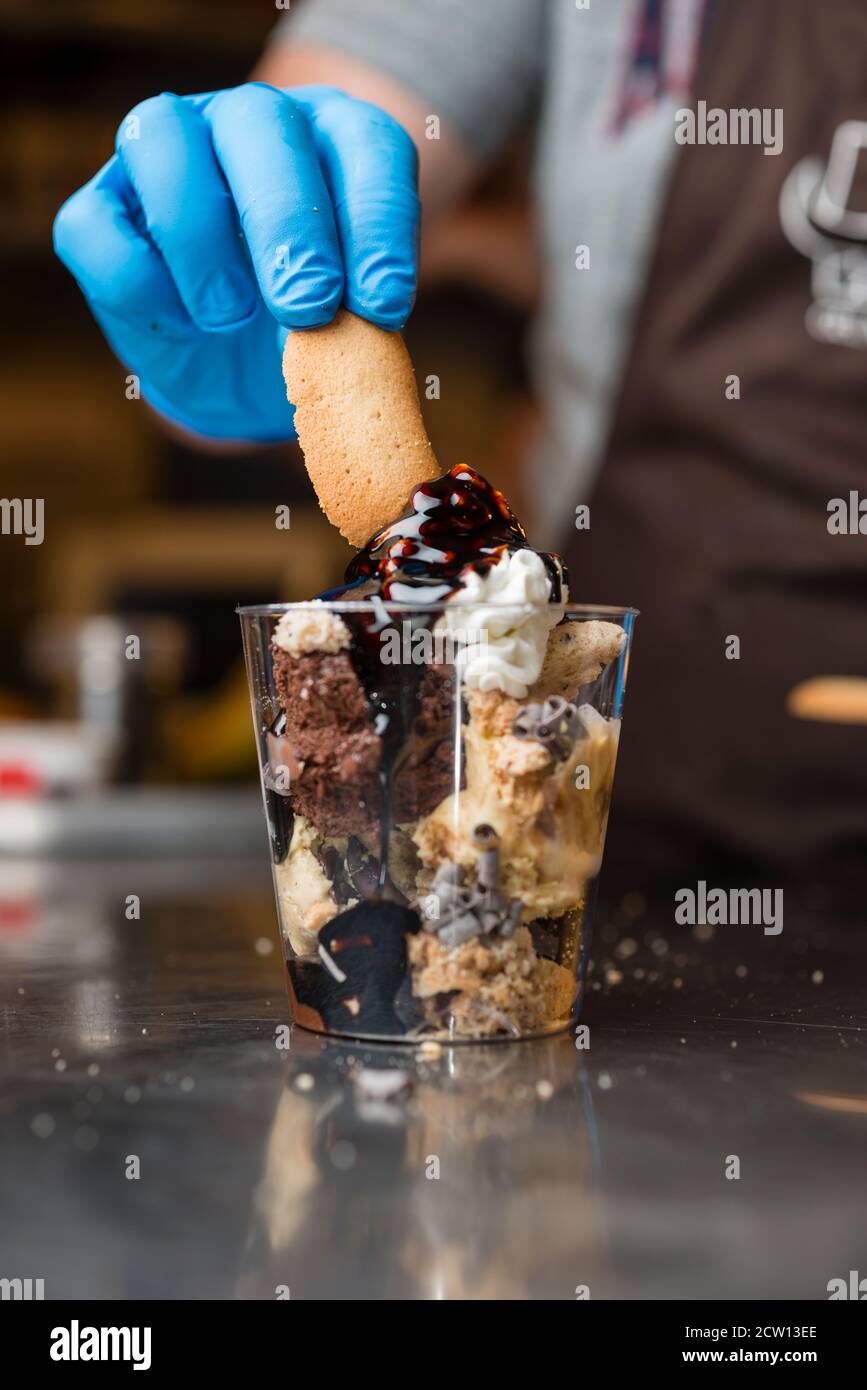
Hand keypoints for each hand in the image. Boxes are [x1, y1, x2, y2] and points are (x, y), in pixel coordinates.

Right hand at [53, 84, 419, 442]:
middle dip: (288, 221)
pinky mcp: (101, 211)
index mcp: (329, 140)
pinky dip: (140, 279)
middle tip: (307, 309)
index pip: (364, 141)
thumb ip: (361, 316)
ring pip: (162, 139)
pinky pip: (99, 225)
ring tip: (230, 317)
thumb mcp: (354, 333)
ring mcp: (164, 157)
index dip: (377, 219)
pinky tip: (182, 327)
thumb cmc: (315, 341)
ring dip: (200, 234)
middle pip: (260, 122)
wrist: (248, 384)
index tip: (382, 306)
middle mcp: (246, 126)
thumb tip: (362, 329)